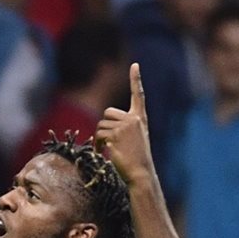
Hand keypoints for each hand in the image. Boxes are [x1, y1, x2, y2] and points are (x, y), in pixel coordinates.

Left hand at [95, 63, 153, 185]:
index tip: (135, 65)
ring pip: (101, 125)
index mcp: (141, 118)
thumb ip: (123, 128)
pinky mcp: (115, 135)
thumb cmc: (136, 160)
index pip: (138, 95)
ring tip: (108, 149)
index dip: (136, 79)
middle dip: (104, 126)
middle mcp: (134, 118)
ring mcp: (125, 126)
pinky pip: (99, 135)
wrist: (141, 172)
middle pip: (108, 112)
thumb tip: (103, 128)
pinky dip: (98, 144)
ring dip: (100, 138)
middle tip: (107, 141)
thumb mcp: (134, 139)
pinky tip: (104, 152)